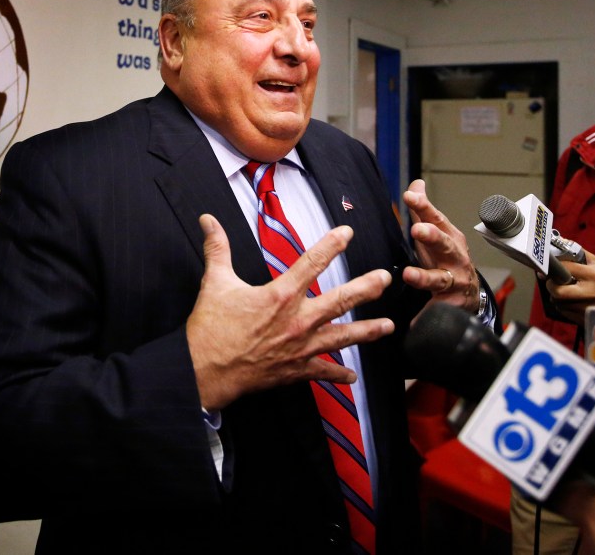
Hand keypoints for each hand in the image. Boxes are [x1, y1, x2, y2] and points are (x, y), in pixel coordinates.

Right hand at [186, 214, 394, 409]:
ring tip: (388, 326)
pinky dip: (339, 374)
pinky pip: (323, 372)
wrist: (206, 371)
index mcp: (280, 295)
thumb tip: (208, 220)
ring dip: (367, 331)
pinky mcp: (295, 370)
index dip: (331, 245)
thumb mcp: (215, 282)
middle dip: (366, 288)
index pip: (312, 263)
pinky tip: (353, 375)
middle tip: (385, 279)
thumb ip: (217, 248)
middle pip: (340, 300)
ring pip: (342, 337)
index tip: (347, 233)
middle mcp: (297, 320)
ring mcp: (300, 347)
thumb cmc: (210, 328)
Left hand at [401, 179, 480, 313]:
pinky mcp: (451, 304)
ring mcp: (454, 280)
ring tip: (408, 275)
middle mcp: (455, 257)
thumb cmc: (447, 258)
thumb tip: (416, 184)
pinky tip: (412, 323)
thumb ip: (424, 211)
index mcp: (449, 238)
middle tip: (417, 230)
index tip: (410, 196)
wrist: (470, 293)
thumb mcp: (437, 234)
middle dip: (432, 237)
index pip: (436, 219)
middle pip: (444, 245)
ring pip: (440, 279)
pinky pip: (436, 310)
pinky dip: (425, 316)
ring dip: (424, 277)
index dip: (424, 207)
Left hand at [545, 249, 594, 323]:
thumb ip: (579, 255)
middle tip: (554, 283)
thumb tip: (559, 245)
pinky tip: (572, 301)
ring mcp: (587, 307)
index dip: (555, 268)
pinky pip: (563, 311)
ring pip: (558, 302)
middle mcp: (590, 292)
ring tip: (566, 292)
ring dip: (557, 297)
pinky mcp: (584, 318)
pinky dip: (563, 306)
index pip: (565, 269)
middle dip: (551, 286)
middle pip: (557, 291)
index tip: (552, 269)